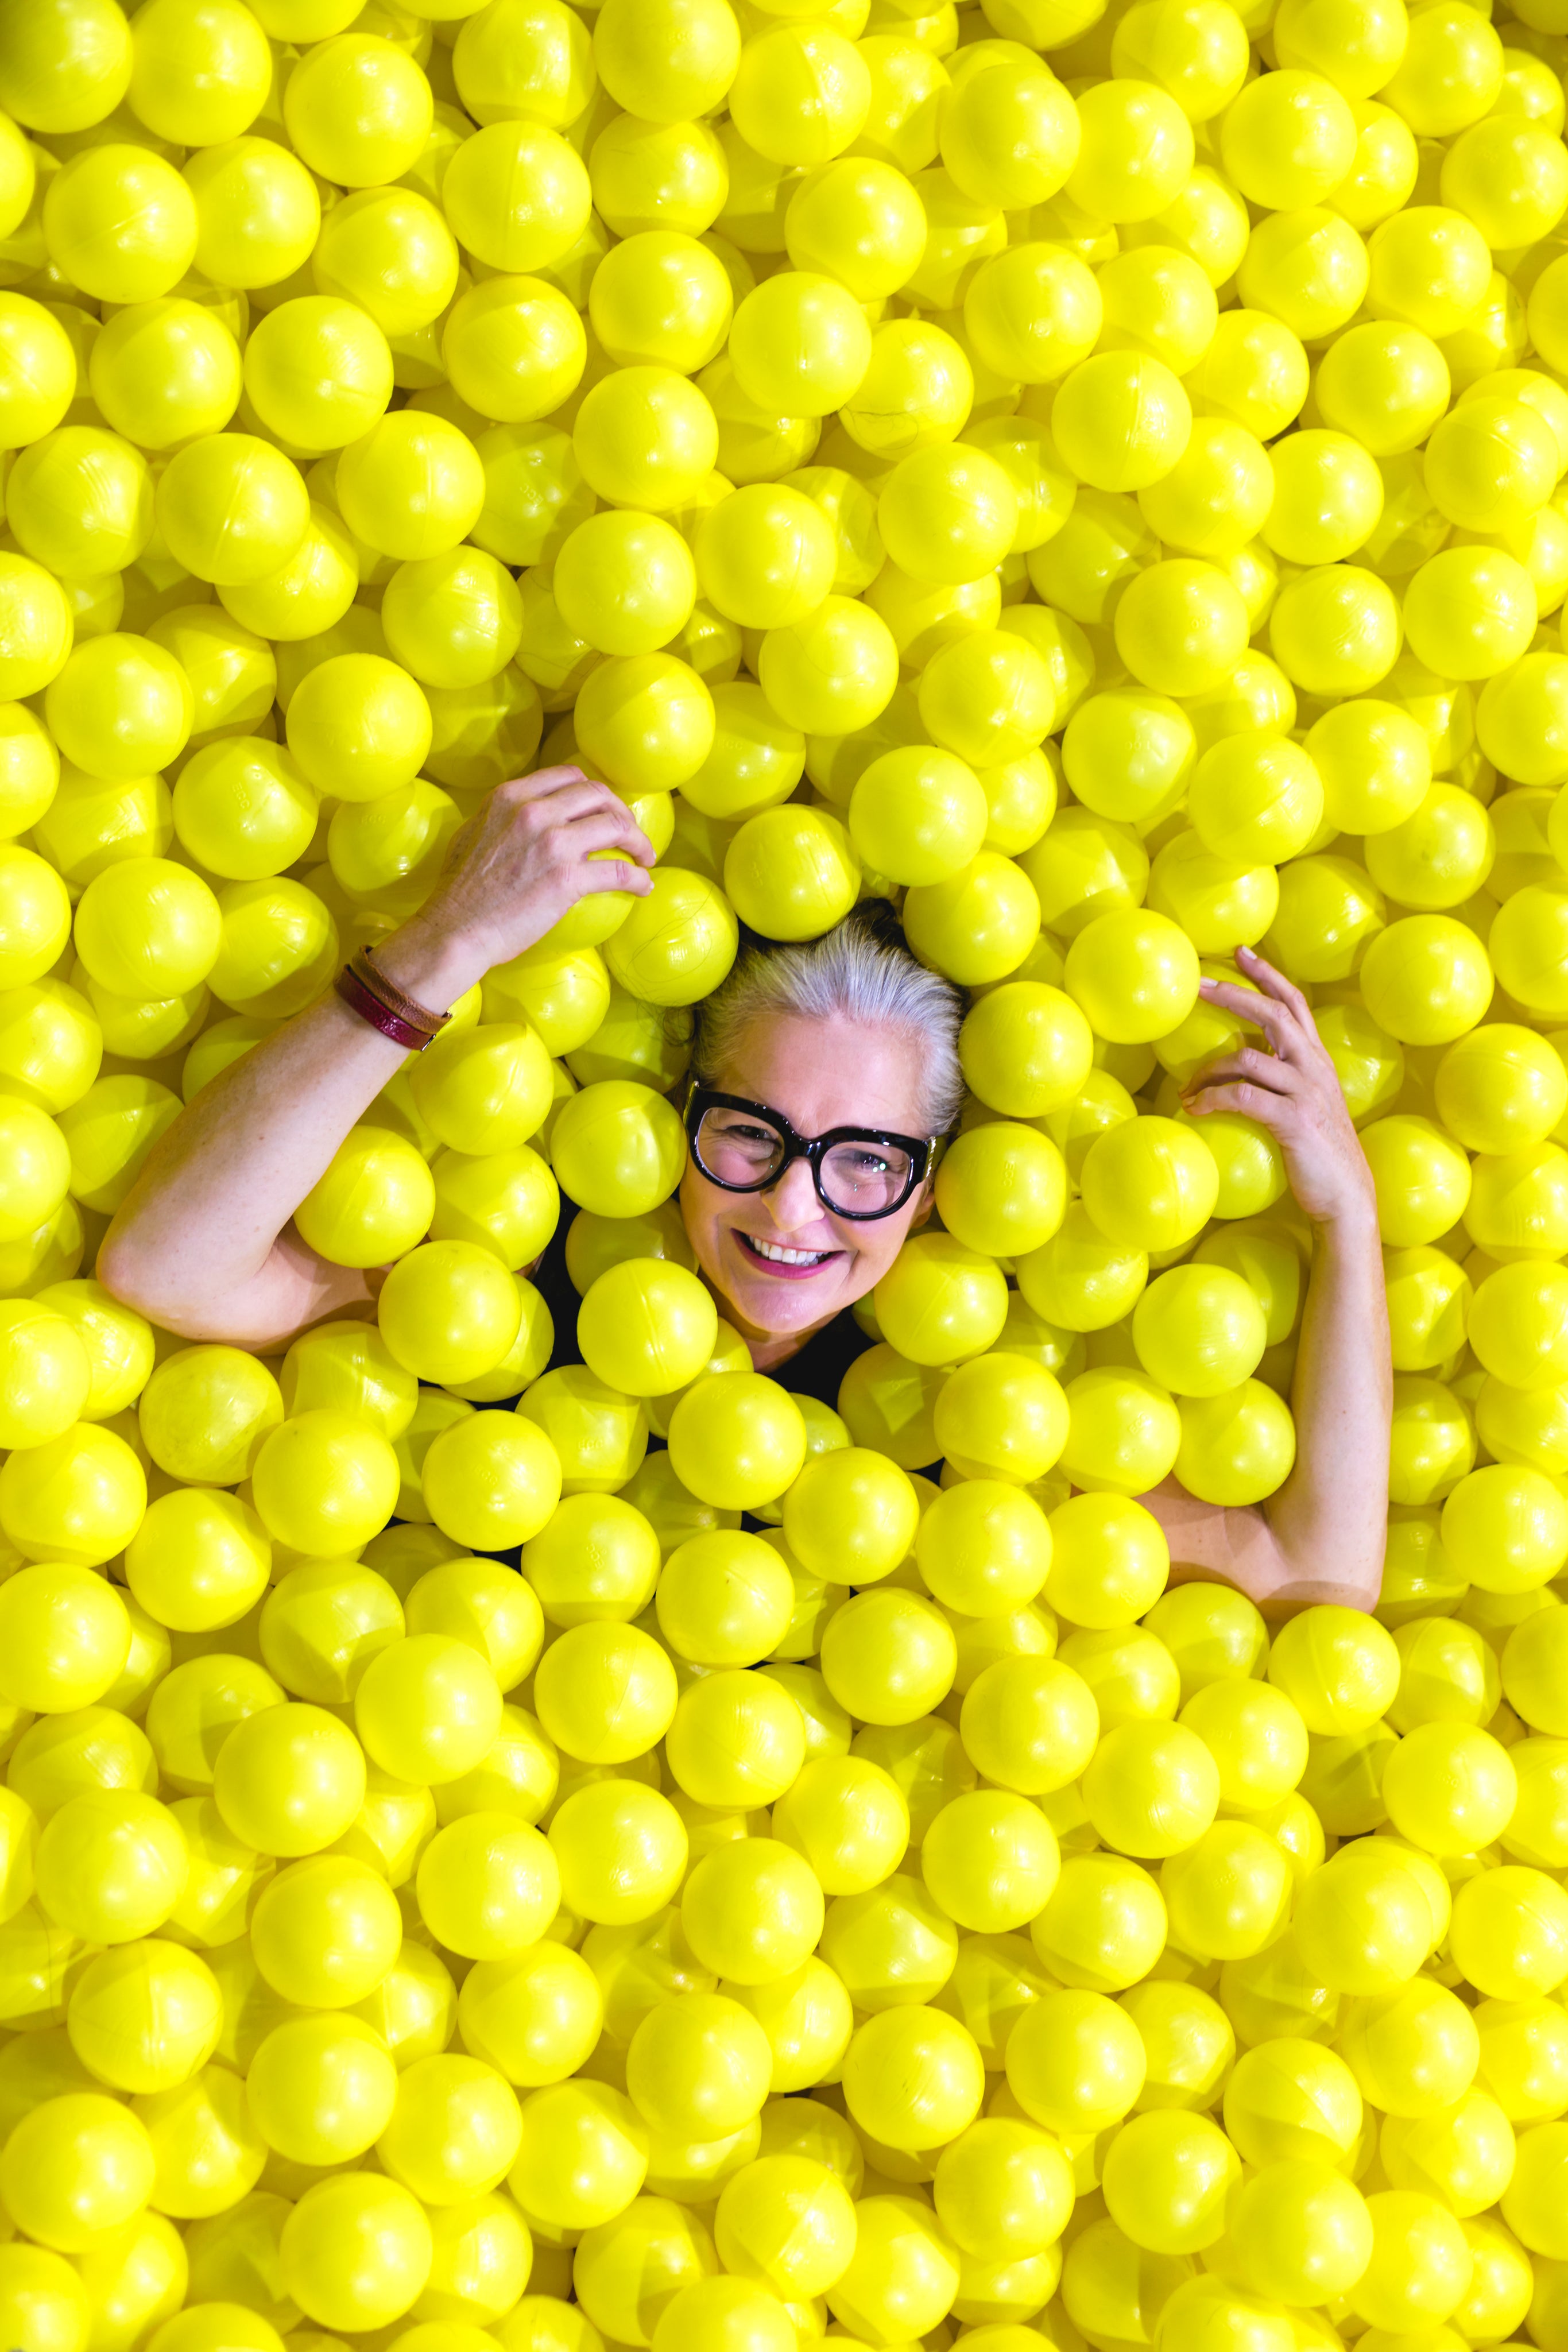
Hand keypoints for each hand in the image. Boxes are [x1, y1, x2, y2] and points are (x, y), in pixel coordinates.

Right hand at [375, 765, 654, 1006]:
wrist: (456, 930)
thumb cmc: (459, 891)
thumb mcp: (473, 833)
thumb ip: (504, 817)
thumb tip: (525, 815)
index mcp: (511, 796)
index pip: (570, 776)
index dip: (595, 793)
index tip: (603, 810)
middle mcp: (535, 811)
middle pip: (599, 795)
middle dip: (622, 812)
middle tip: (629, 834)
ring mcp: (554, 843)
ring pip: (618, 826)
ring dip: (639, 842)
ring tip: (645, 858)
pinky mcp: (568, 879)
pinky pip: (618, 871)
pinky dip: (637, 877)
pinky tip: (643, 886)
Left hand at [1180, 944, 1377, 1231]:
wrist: (1347, 1198)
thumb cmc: (1319, 1156)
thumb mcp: (1306, 1106)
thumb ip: (1282, 1079)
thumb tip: (1243, 1059)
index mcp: (1317, 1062)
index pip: (1294, 1004)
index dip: (1268, 975)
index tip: (1239, 952)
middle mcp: (1315, 1069)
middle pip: (1274, 1015)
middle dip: (1234, 994)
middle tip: (1199, 985)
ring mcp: (1306, 1093)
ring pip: (1249, 1057)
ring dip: (1208, 1068)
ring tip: (1184, 1088)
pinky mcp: (1294, 1120)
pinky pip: (1243, 1097)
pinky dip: (1212, 1098)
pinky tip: (1195, 1108)